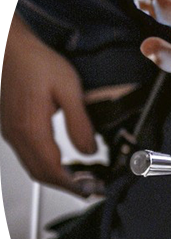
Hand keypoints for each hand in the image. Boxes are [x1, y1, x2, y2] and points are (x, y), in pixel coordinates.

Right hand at [0, 15, 96, 194]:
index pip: (51, 170)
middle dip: (67, 186)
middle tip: (92, 189)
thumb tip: (90, 151)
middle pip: (41, 174)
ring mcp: (12, 132)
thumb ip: (79, 123)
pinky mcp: (12, 126)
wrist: (9, 47)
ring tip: (84, 178)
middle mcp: (17, 134)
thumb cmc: (35, 61)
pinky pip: (29, 155)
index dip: (73, 185)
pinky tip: (65, 162)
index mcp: (31, 128)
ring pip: (33, 167)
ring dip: (58, 177)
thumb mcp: (68, 89)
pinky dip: (49, 165)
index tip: (92, 191)